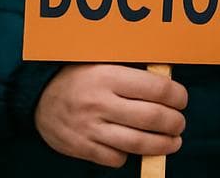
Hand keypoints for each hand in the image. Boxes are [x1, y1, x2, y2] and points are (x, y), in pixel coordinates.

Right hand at [35, 63, 186, 166]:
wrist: (37, 96)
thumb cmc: (78, 76)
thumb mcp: (102, 62)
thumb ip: (130, 70)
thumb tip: (166, 78)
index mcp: (108, 76)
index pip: (156, 89)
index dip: (177, 96)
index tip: (182, 99)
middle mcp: (100, 103)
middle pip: (152, 118)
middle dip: (175, 123)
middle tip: (180, 124)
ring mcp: (90, 128)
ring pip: (138, 143)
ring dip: (163, 145)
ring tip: (173, 142)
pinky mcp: (82, 147)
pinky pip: (115, 158)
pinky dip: (129, 156)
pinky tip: (133, 148)